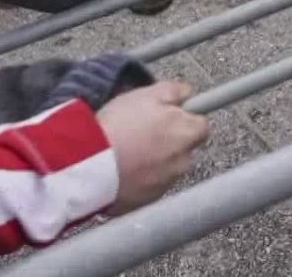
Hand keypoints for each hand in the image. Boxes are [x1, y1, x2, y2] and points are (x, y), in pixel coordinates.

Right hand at [97, 80, 209, 212]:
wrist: (89, 164)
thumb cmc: (117, 126)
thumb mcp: (146, 94)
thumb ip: (175, 91)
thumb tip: (188, 94)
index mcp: (186, 134)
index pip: (202, 125)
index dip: (186, 118)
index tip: (170, 115)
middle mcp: (183, 162)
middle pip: (185, 148)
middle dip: (170, 141)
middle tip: (144, 132)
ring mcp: (166, 184)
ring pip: (167, 168)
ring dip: (155, 161)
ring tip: (128, 151)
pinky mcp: (148, 201)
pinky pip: (150, 185)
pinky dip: (141, 178)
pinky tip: (122, 168)